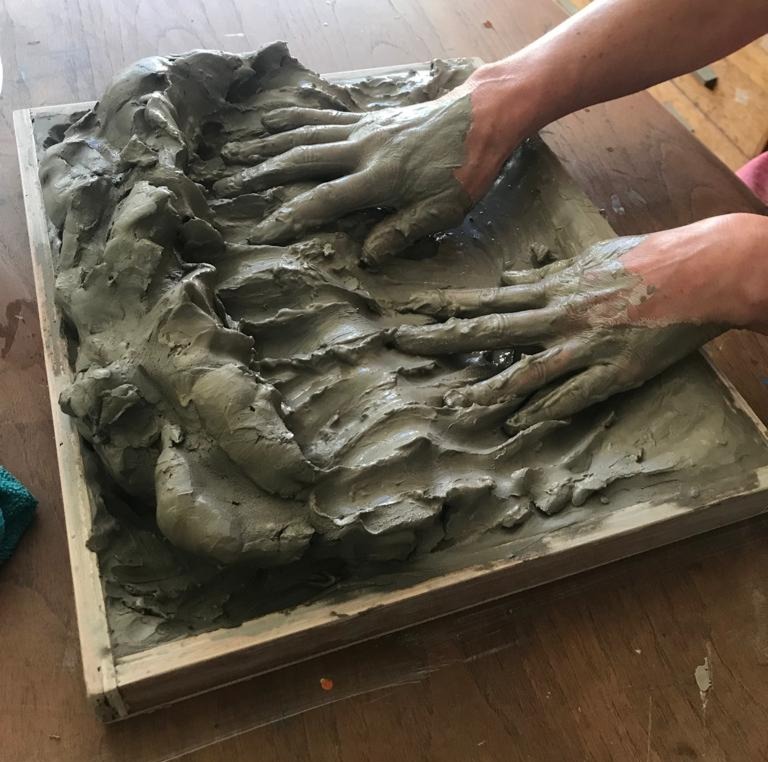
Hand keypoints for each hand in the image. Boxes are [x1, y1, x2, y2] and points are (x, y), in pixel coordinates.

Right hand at [213, 72, 523, 266]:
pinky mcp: (371, 118)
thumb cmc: (466, 169)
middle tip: (233, 183)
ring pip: (308, 133)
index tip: (262, 231)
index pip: (323, 200)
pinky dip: (297, 117)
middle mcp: (363, 150)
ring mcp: (365, 130)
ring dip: (271, 142)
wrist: (485, 116)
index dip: (290, 217)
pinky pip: (325, 116)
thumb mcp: (442, 212)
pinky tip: (278, 117)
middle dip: (265, 173)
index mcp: (379, 179)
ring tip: (241, 148)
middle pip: (303, 160)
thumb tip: (366, 258)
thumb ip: (401, 232)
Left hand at [395, 216, 767, 428]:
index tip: (406, 309)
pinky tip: (514, 424)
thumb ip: (544, 275)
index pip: (484, 300)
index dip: (442, 306)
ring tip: (449, 404)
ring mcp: (582, 346)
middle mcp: (557, 317)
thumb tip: (507, 282)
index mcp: (551, 289)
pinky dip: (542, 410)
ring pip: (522, 372)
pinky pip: (570, 396)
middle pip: (487, 332)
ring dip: (483, 389)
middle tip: (398, 344)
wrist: (703, 271)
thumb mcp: (587, 260)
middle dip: (439, 339)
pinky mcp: (612, 372)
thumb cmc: (645, 261)